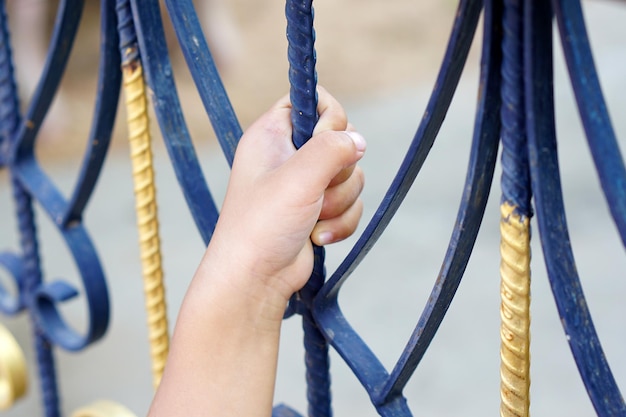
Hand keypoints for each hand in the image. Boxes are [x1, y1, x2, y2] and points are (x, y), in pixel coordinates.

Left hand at [197, 87, 365, 318]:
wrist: (256, 279)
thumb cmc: (263, 225)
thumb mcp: (298, 177)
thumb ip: (332, 148)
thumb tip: (359, 139)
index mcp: (273, 134)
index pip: (312, 100)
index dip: (328, 118)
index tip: (324, 141)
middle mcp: (289, 155)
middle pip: (341, 140)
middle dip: (338, 173)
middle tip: (315, 191)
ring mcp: (306, 184)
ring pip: (352, 175)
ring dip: (340, 203)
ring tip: (312, 219)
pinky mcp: (319, 209)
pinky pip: (352, 203)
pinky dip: (341, 222)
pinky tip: (318, 237)